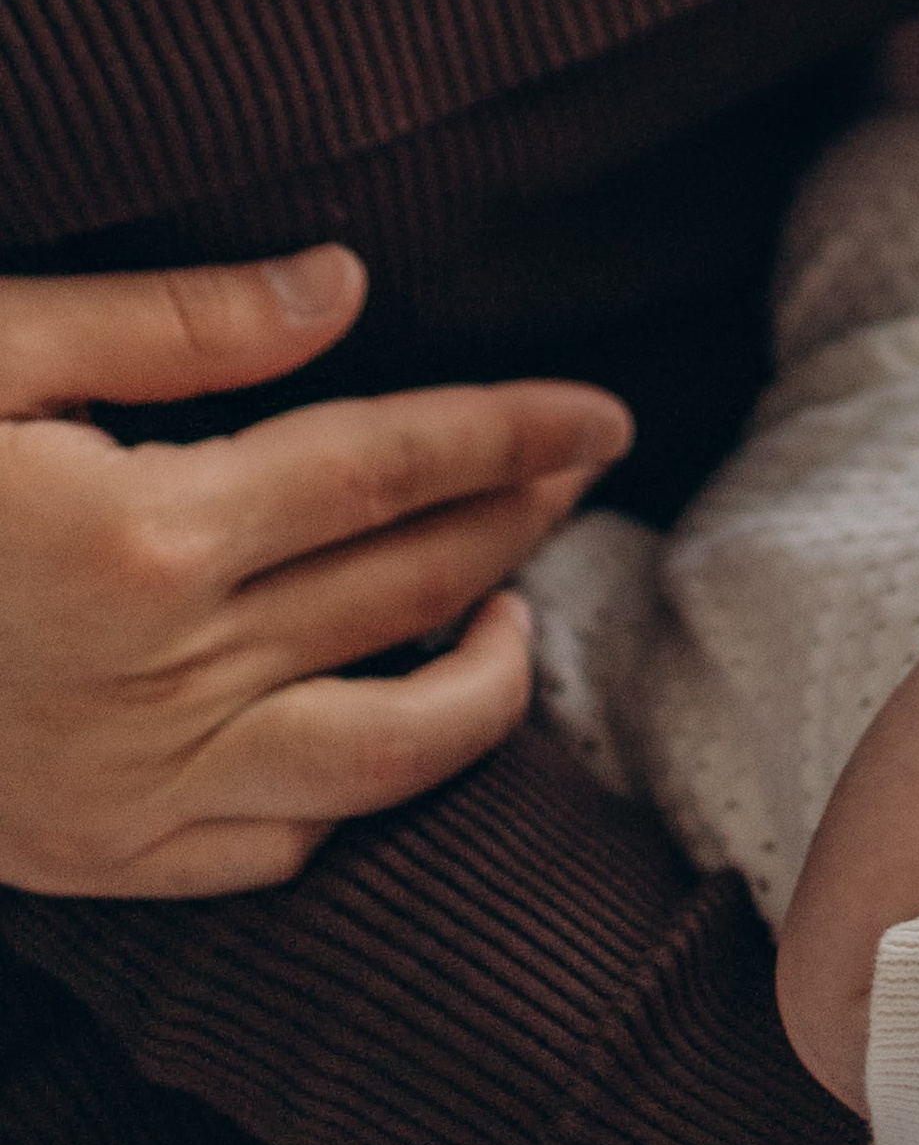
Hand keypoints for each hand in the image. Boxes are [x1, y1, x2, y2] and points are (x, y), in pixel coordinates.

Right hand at [0, 247, 631, 896]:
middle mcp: (165, 673)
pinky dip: (354, 800)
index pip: (391, 467)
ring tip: (514, 608)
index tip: (599, 411)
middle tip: (587, 467)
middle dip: (518, 519)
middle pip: (406, 589)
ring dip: (479, 679)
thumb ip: (177, 324)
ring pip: (378, 752)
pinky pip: (271, 853)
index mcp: (147, 532)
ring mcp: (133, 786)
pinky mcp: (94, 862)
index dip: (510, 432)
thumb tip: (343, 282)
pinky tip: (383, 731)